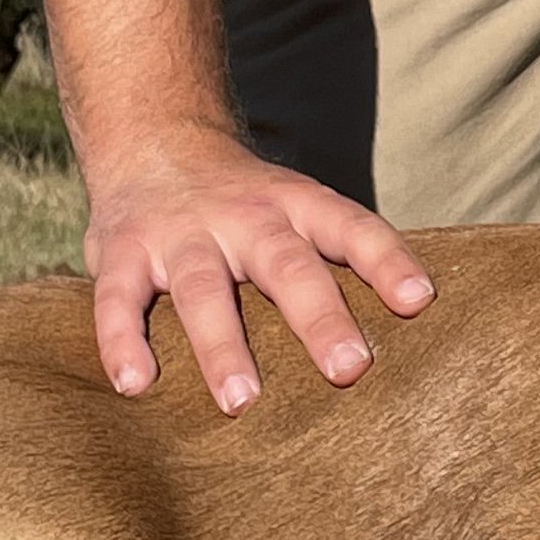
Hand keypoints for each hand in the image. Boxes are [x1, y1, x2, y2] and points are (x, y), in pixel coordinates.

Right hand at [82, 134, 435, 408]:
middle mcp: (243, 217)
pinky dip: (122, 340)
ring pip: (204, 288)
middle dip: (318, 317)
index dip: (386, 260)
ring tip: (241, 402)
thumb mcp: (292, 208)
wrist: (151, 137)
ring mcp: (180, 234)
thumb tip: (403, 325)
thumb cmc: (244, 202)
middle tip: (350, 369)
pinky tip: (135, 384)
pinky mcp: (121, 252)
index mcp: (294, 205)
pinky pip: (120, 299)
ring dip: (222, 344)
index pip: (350, 227)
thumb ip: (329, 259)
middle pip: (287, 265)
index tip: (419, 300)